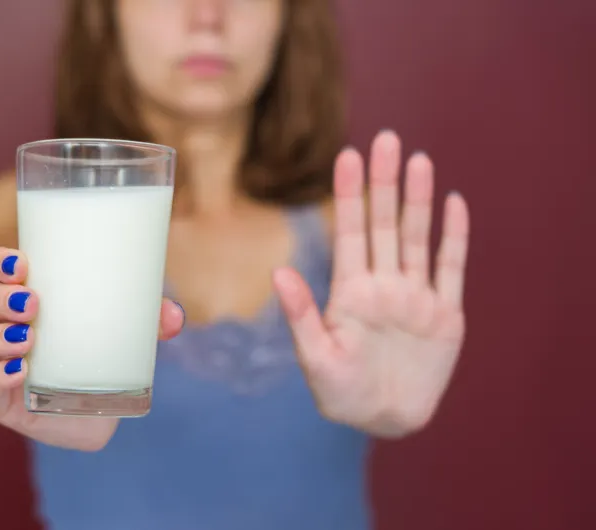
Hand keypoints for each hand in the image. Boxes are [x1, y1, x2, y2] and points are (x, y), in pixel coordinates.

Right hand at [0, 247, 184, 449]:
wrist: (99, 412)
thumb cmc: (103, 354)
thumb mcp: (128, 331)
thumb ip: (151, 320)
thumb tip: (174, 316)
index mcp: (25, 299)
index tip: (22, 263)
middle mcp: (3, 326)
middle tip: (33, 304)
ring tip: (25, 339)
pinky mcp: (1, 400)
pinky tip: (19, 371)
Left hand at [274, 130, 469, 437]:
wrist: (384, 420)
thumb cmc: (341, 393)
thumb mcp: (316, 357)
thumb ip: (302, 315)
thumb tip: (278, 273)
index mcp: (351, 291)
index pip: (350, 232)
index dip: (350, 194)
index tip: (348, 154)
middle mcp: (384, 284)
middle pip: (384, 224)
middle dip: (385, 183)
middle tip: (387, 140)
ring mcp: (415, 296)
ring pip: (417, 238)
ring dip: (419, 200)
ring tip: (419, 160)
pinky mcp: (445, 315)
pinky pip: (451, 269)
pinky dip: (453, 238)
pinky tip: (453, 204)